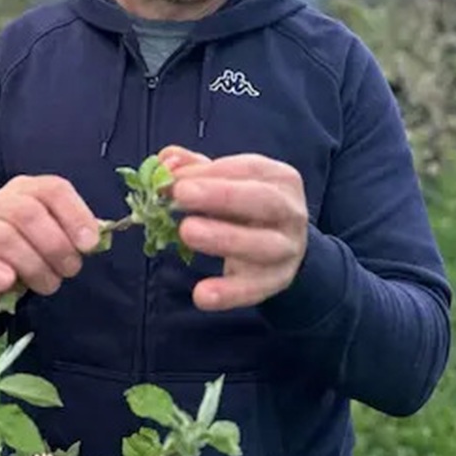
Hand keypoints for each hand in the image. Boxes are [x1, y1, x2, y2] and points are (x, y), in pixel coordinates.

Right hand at [0, 175, 99, 306]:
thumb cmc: (33, 251)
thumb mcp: (58, 238)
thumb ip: (75, 233)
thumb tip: (94, 239)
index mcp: (29, 189)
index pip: (53, 190)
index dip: (75, 216)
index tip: (89, 245)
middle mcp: (0, 200)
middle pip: (28, 213)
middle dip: (56, 246)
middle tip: (70, 270)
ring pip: (4, 237)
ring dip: (33, 266)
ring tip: (49, 284)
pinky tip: (7, 281)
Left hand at [160, 145, 308, 310]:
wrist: (283, 247)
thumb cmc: (246, 206)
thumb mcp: (226, 182)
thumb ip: (194, 169)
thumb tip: (165, 160)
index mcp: (279, 178)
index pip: (248, 169)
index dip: (209, 172)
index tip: (173, 178)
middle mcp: (290, 212)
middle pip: (263, 201)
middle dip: (221, 196)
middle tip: (180, 195)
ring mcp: (287, 249)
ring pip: (262, 245)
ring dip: (224, 239)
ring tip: (186, 232)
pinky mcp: (277, 281)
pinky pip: (253, 288)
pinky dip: (228, 293)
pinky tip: (201, 295)